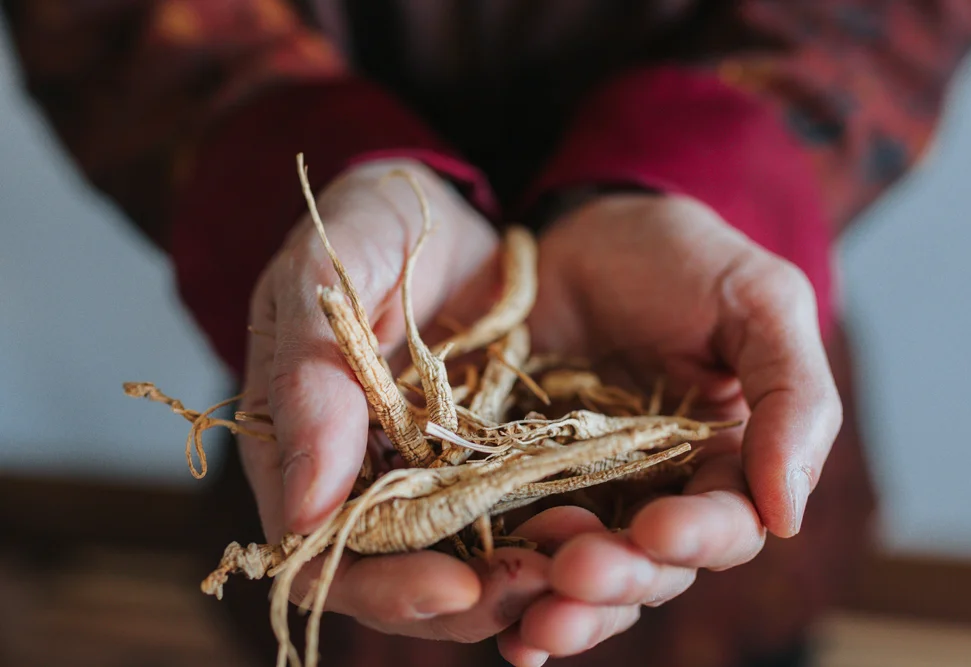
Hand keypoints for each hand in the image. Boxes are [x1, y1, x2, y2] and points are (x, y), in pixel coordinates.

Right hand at [239, 159, 548, 641]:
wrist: (444, 210)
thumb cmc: (365, 228)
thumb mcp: (322, 280)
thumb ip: (306, 387)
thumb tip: (304, 517)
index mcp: (302, 450)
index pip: (323, 557)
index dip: (381, 588)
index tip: (451, 585)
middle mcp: (362, 480)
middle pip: (399, 581)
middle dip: (465, 597)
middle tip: (535, 589)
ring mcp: (428, 476)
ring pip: (465, 562)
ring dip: (519, 580)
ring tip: (579, 566)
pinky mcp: (487, 462)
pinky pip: (514, 519)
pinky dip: (551, 536)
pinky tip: (597, 531)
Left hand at [499, 193, 841, 663]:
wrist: (579, 229)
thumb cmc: (679, 258)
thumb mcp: (759, 303)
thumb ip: (794, 399)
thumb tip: (788, 515)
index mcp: (725, 461)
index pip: (728, 528)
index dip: (700, 538)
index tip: (660, 525)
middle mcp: (660, 491)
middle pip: (653, 569)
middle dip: (619, 580)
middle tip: (575, 570)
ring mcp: (588, 493)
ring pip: (590, 577)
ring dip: (566, 606)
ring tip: (534, 614)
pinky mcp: (521, 484)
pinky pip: (521, 552)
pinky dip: (515, 597)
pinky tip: (506, 635)